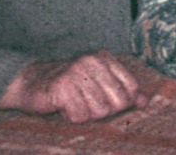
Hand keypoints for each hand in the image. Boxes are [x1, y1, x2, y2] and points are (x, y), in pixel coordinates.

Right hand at [0, 49, 148, 122]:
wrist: (30, 83)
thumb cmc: (69, 85)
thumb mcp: (98, 83)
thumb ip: (123, 90)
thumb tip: (145, 102)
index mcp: (105, 58)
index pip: (131, 88)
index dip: (121, 103)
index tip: (104, 102)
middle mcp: (93, 61)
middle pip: (117, 103)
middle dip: (103, 111)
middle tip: (86, 104)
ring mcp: (77, 72)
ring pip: (99, 111)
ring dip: (85, 114)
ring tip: (73, 103)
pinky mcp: (62, 86)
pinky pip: (79, 116)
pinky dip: (71, 117)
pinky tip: (62, 106)